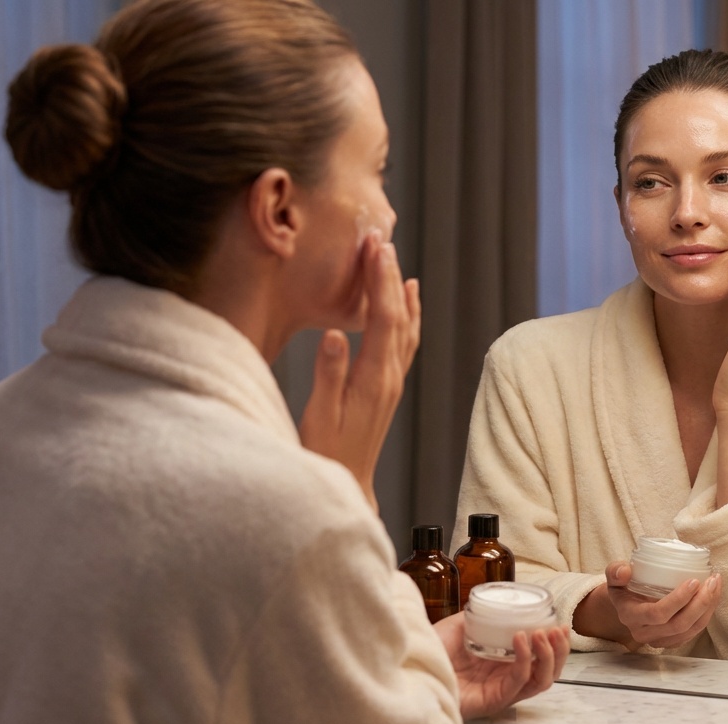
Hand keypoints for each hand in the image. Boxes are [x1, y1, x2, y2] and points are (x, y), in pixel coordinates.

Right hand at [299, 232, 421, 511]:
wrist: (349, 482)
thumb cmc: (327, 452)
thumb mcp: (319, 415)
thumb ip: (328, 374)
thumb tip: (335, 335)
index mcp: (373, 378)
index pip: (381, 318)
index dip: (379, 280)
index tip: (374, 247)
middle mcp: (391, 375)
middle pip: (397, 314)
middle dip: (389, 274)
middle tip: (380, 238)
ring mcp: (394, 380)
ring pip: (406, 324)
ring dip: (399, 288)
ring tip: (391, 257)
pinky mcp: (390, 384)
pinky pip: (406, 338)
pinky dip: (408, 311)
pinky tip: (407, 295)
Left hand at [432, 612, 569, 719]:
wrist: (410, 663)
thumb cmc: (430, 650)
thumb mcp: (460, 625)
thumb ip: (480, 616)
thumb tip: (498, 601)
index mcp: (503, 663)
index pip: (540, 659)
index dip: (555, 643)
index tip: (559, 623)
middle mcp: (505, 679)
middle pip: (547, 673)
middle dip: (559, 651)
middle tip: (558, 629)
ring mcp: (500, 691)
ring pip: (540, 681)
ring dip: (548, 656)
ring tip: (543, 633)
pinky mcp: (492, 700)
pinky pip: (517, 682)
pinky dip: (525, 660)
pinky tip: (522, 639)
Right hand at [599, 561, 721, 648]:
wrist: (625, 605)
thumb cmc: (623, 587)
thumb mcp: (614, 576)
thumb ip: (615, 571)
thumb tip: (625, 570)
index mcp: (631, 616)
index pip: (658, 613)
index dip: (678, 599)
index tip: (694, 580)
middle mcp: (644, 633)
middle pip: (679, 624)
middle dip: (701, 603)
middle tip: (712, 581)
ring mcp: (659, 640)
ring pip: (690, 630)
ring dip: (708, 608)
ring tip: (716, 585)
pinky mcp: (672, 641)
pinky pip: (694, 632)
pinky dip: (707, 614)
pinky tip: (713, 596)